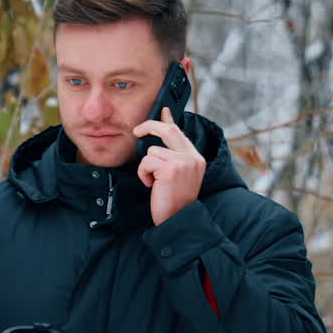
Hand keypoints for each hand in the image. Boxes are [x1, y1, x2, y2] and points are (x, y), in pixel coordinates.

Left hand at [133, 107, 205, 224]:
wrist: (179, 221)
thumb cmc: (175, 202)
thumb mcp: (179, 176)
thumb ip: (173, 157)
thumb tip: (162, 144)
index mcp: (196, 159)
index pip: (181, 133)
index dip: (169, 120)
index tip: (163, 110)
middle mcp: (192, 158)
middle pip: (168, 130)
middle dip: (150, 127)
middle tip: (137, 131)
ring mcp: (183, 162)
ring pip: (152, 151)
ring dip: (146, 167)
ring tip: (154, 183)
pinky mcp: (170, 168)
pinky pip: (146, 162)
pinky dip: (143, 174)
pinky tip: (152, 186)